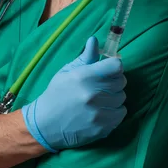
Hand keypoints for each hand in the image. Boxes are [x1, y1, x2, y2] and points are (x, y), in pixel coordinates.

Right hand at [22, 37, 126, 152]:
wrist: (45, 124)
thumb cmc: (57, 94)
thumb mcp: (67, 71)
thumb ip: (85, 57)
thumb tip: (94, 40)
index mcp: (84, 76)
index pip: (116, 66)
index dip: (114, 66)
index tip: (108, 70)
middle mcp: (93, 94)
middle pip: (121, 81)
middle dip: (114, 81)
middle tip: (103, 86)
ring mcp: (98, 112)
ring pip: (122, 98)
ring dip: (115, 97)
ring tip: (101, 99)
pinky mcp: (102, 127)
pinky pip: (121, 114)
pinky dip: (115, 112)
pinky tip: (103, 111)